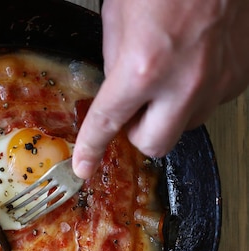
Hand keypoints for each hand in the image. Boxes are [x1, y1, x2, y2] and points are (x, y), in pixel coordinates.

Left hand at [72, 0, 248, 177]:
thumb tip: (116, 90)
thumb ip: (115, 63)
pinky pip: (211, 102)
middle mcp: (184, 82)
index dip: (91, 148)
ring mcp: (218, 81)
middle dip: (137, 132)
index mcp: (144, 68)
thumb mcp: (118, 19)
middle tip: (131, 109)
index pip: (108, 123)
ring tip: (165, 78)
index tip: (85, 165)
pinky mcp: (240, 74)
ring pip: (185, 125)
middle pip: (154, 144)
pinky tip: (189, 66)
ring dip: (168, 112)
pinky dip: (195, 93)